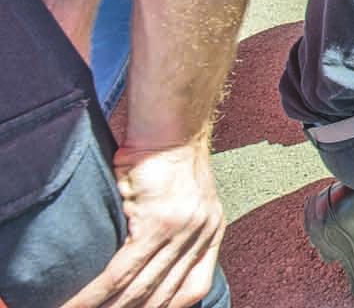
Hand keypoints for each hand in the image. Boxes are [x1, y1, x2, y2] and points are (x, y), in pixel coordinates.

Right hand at [66, 142, 224, 307]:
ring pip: (140, 289)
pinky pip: (122, 271)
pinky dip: (96, 293)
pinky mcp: (156, 223)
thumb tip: (146, 267)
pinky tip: (78, 305)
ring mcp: (181, 231)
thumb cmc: (168, 160)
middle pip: (163, 296)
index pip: (192, 288)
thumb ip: (174, 236)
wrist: (170, 127)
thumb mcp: (186, 202)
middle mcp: (202, 235)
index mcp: (210, 233)